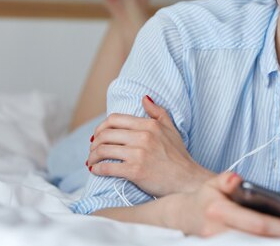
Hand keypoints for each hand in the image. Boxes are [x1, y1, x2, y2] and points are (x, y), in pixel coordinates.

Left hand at [88, 96, 214, 196]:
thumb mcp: (171, 129)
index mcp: (149, 125)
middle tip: (93, 149)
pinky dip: (97, 169)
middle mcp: (143, 137)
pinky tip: (96, 170)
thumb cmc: (179, 157)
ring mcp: (138, 154)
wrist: (188, 181)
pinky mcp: (135, 171)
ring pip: (103, 150)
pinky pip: (108, 167)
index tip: (98, 135)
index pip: (115, 119)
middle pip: (106, 134)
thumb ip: (158, 112)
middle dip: (94, 142)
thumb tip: (144, 98)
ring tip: (91, 161)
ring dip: (92, 156)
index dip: (101, 127)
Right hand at [165, 172, 279, 237]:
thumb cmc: (204, 198)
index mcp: (219, 212)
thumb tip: (237, 180)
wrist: (181, 217)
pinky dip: (261, 244)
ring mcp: (217, 245)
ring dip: (274, 243)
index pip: (256, 223)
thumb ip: (226, 179)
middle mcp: (217, 233)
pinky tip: (277, 241)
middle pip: (258, 240)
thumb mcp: (212, 183)